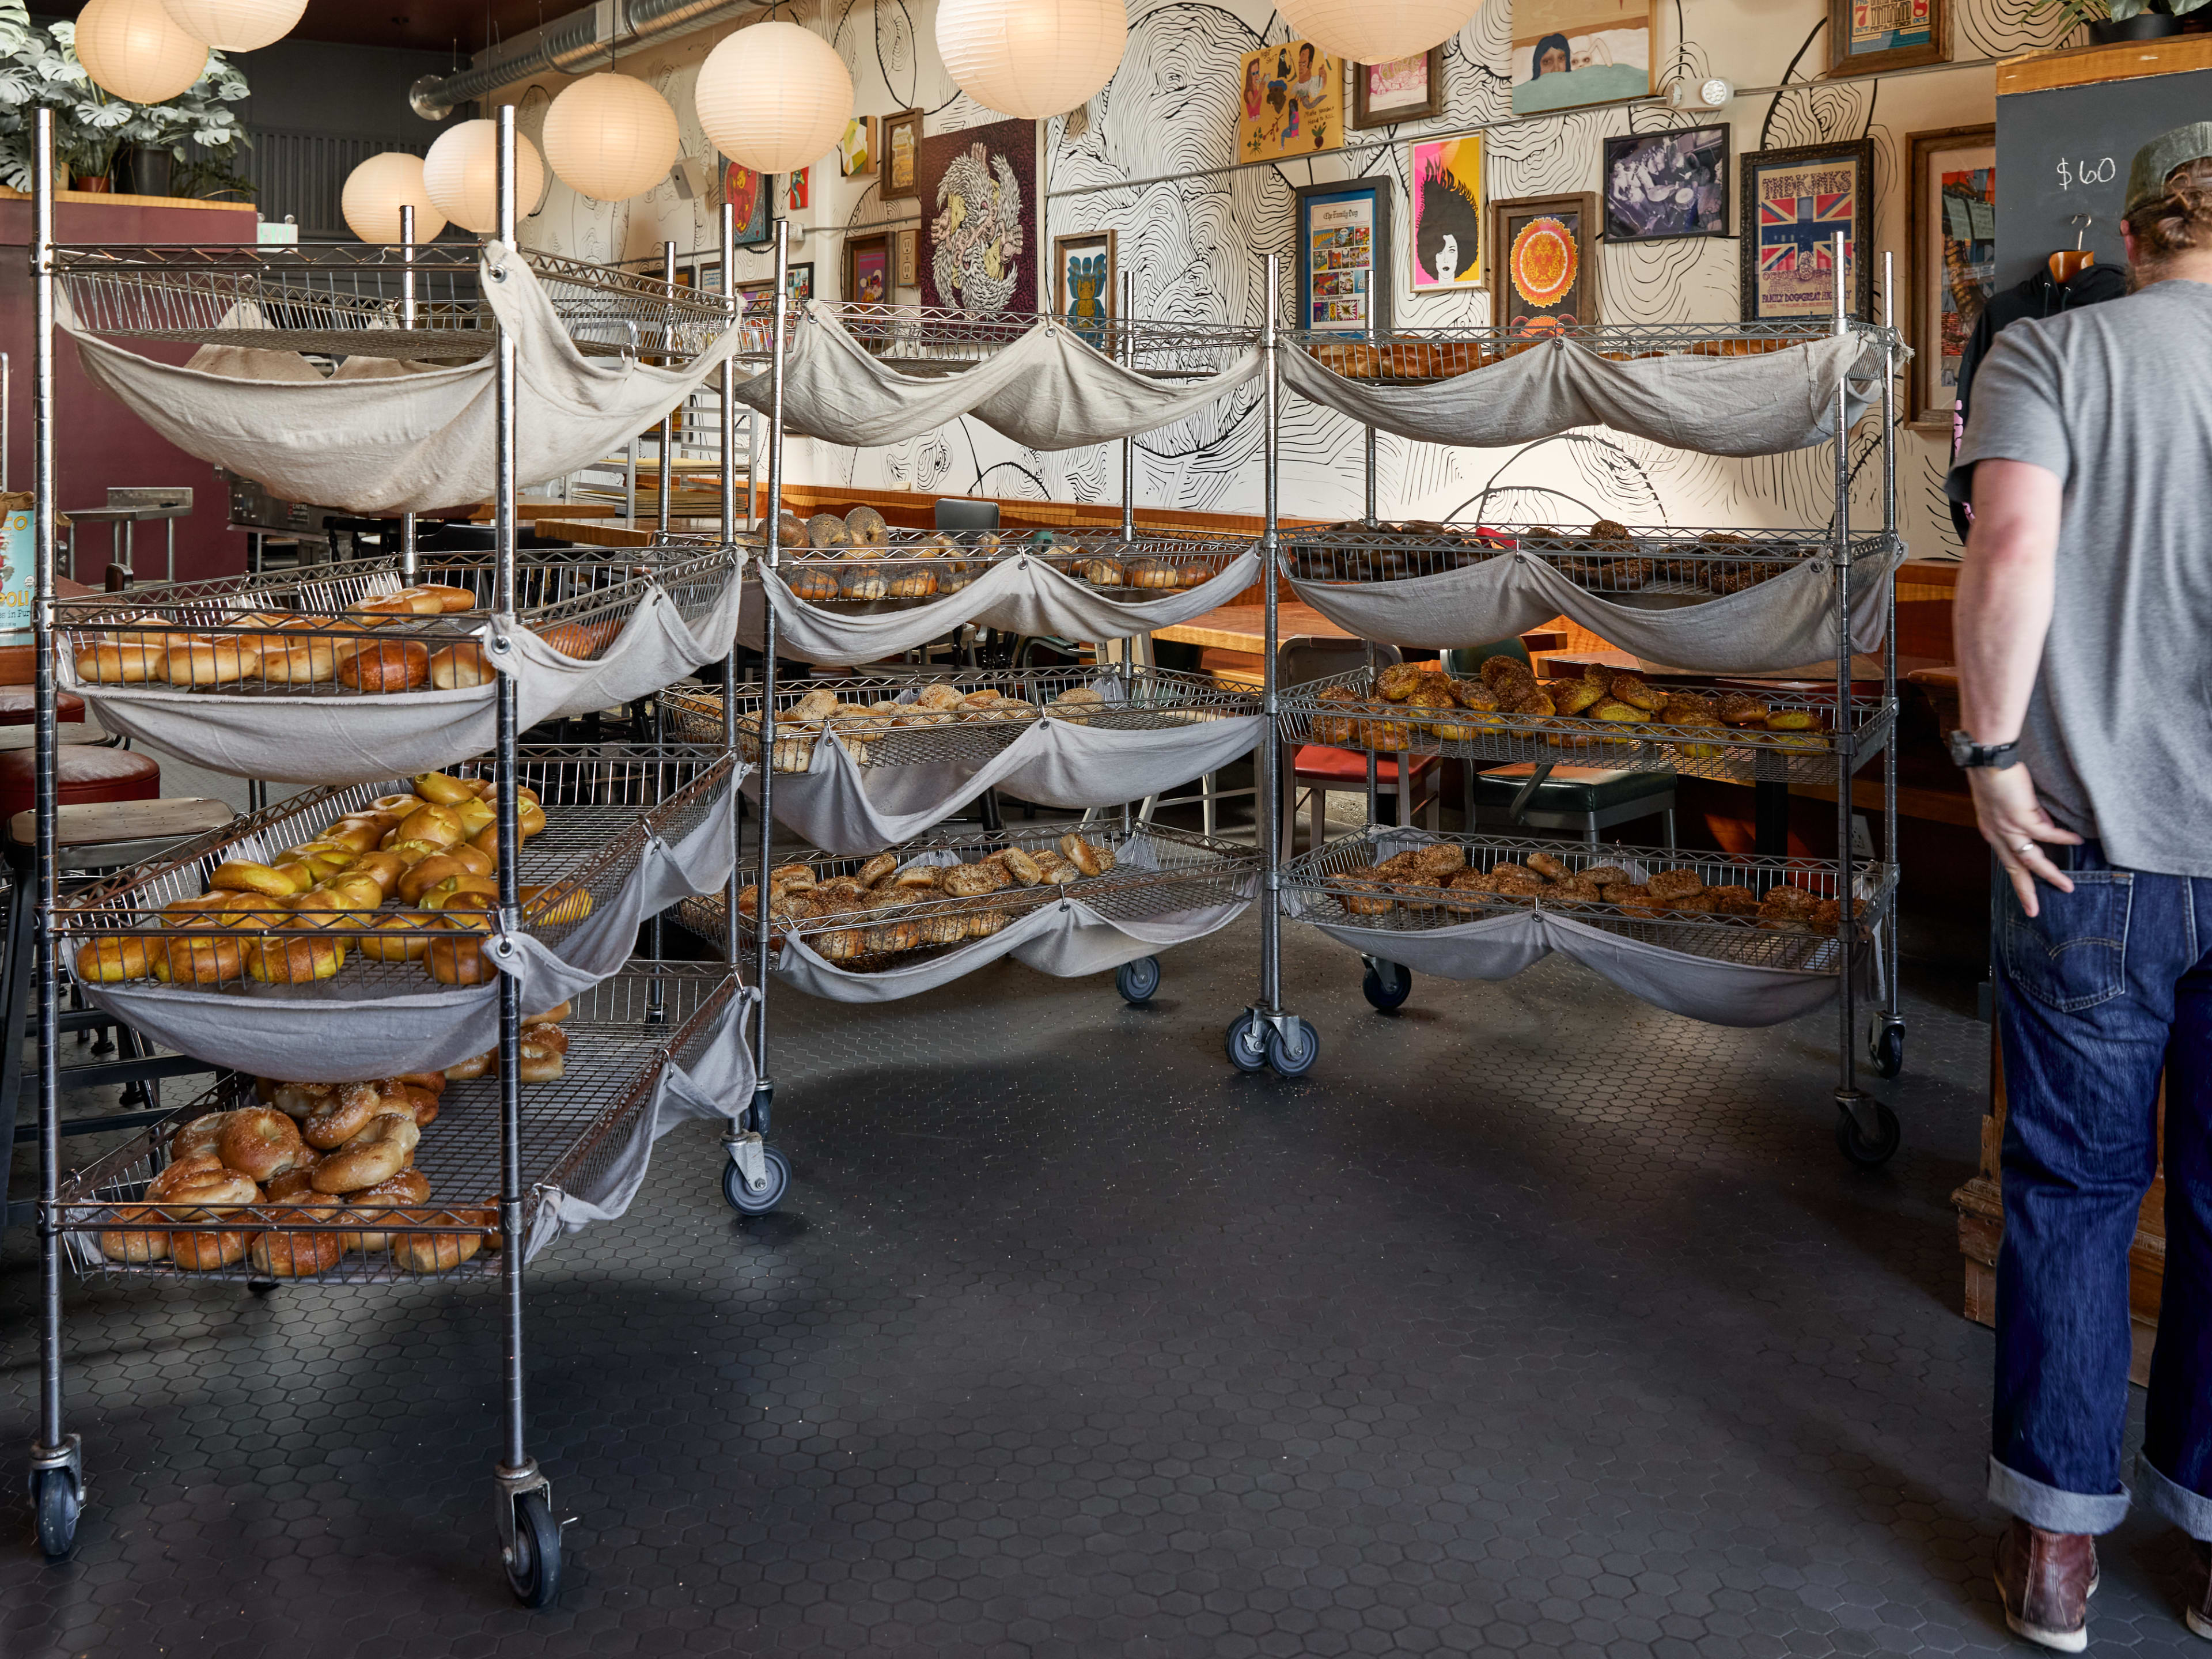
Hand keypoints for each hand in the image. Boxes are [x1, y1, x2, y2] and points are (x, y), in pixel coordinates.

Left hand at [1967, 763, 2081, 917]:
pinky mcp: (2021, 818)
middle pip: (2015, 870)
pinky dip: (2063, 839)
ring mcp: (2008, 828)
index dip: (2017, 882)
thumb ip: (2026, 820)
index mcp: (1992, 833)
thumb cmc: (1996, 777)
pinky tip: (2077, 842)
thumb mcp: (2007, 805)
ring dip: (2050, 874)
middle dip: (2026, 892)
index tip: (2025, 899)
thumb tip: (2048, 829)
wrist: (1988, 760)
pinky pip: (2047, 834)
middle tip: (2035, 911)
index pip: (2007, 863)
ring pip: (2031, 860)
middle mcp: (1998, 835)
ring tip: (2067, 886)